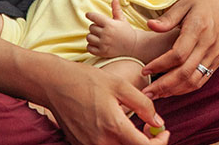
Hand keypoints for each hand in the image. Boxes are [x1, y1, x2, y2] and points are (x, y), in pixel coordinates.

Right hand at [44, 61, 167, 144]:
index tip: (164, 131)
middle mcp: (101, 142)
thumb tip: (158, 121)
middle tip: (150, 126)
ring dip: (132, 143)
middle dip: (147, 143)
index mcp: (113, 126)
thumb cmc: (87, 80)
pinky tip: (117, 126)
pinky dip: (117, 142)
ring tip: (134, 126)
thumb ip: (143, 104)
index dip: (159, 142)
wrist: (55, 84)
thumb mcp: (120, 85)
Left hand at [86, 0, 137, 58]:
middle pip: (91, 27)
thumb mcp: (121, 19)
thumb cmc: (126, 30)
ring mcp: (104, 44)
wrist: (132, 45)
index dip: (90, 15)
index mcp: (110, 24)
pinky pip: (89, 48)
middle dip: (94, 27)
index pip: (95, 17)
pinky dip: (90, 45)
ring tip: (98, 36)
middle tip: (100, 28)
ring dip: (92, 36)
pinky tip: (96, 43)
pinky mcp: (102, 52)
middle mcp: (106, 34)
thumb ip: (116, 9)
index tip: (88, 15)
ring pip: (89, 37)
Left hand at [141, 0, 218, 98]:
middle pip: (185, 72)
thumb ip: (167, 18)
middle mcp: (208, 44)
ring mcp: (215, 54)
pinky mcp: (218, 60)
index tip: (145, 70)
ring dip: (174, 91)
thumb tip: (150, 26)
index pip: (178, 54)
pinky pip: (202, 79)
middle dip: (164, 85)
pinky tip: (173, 90)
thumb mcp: (184, 3)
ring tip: (157, 95)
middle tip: (146, 93)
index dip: (160, 65)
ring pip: (194, 80)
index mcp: (198, 28)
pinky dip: (187, 88)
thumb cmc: (203, 0)